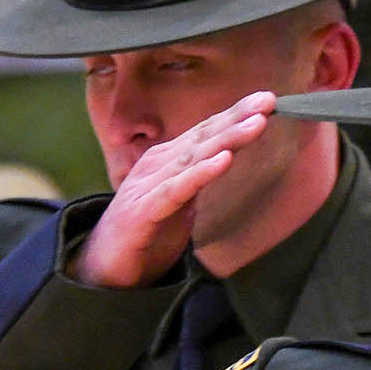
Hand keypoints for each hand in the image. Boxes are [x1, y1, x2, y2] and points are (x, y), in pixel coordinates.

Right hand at [69, 92, 276, 288]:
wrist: (101, 269)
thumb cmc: (144, 234)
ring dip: (227, 138)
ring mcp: (149, 186)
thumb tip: (227, 157)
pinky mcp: (143, 212)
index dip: (235, 115)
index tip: (267, 100)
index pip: (206, 132)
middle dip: (237, 117)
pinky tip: (223, 161)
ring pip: (194, 157)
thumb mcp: (180, 201)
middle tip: (268, 100)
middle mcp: (158, 166)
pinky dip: (200, 173)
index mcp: (168, 161)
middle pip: (203, 136)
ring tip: (255, 124)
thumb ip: (198, 178)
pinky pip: (176, 190)